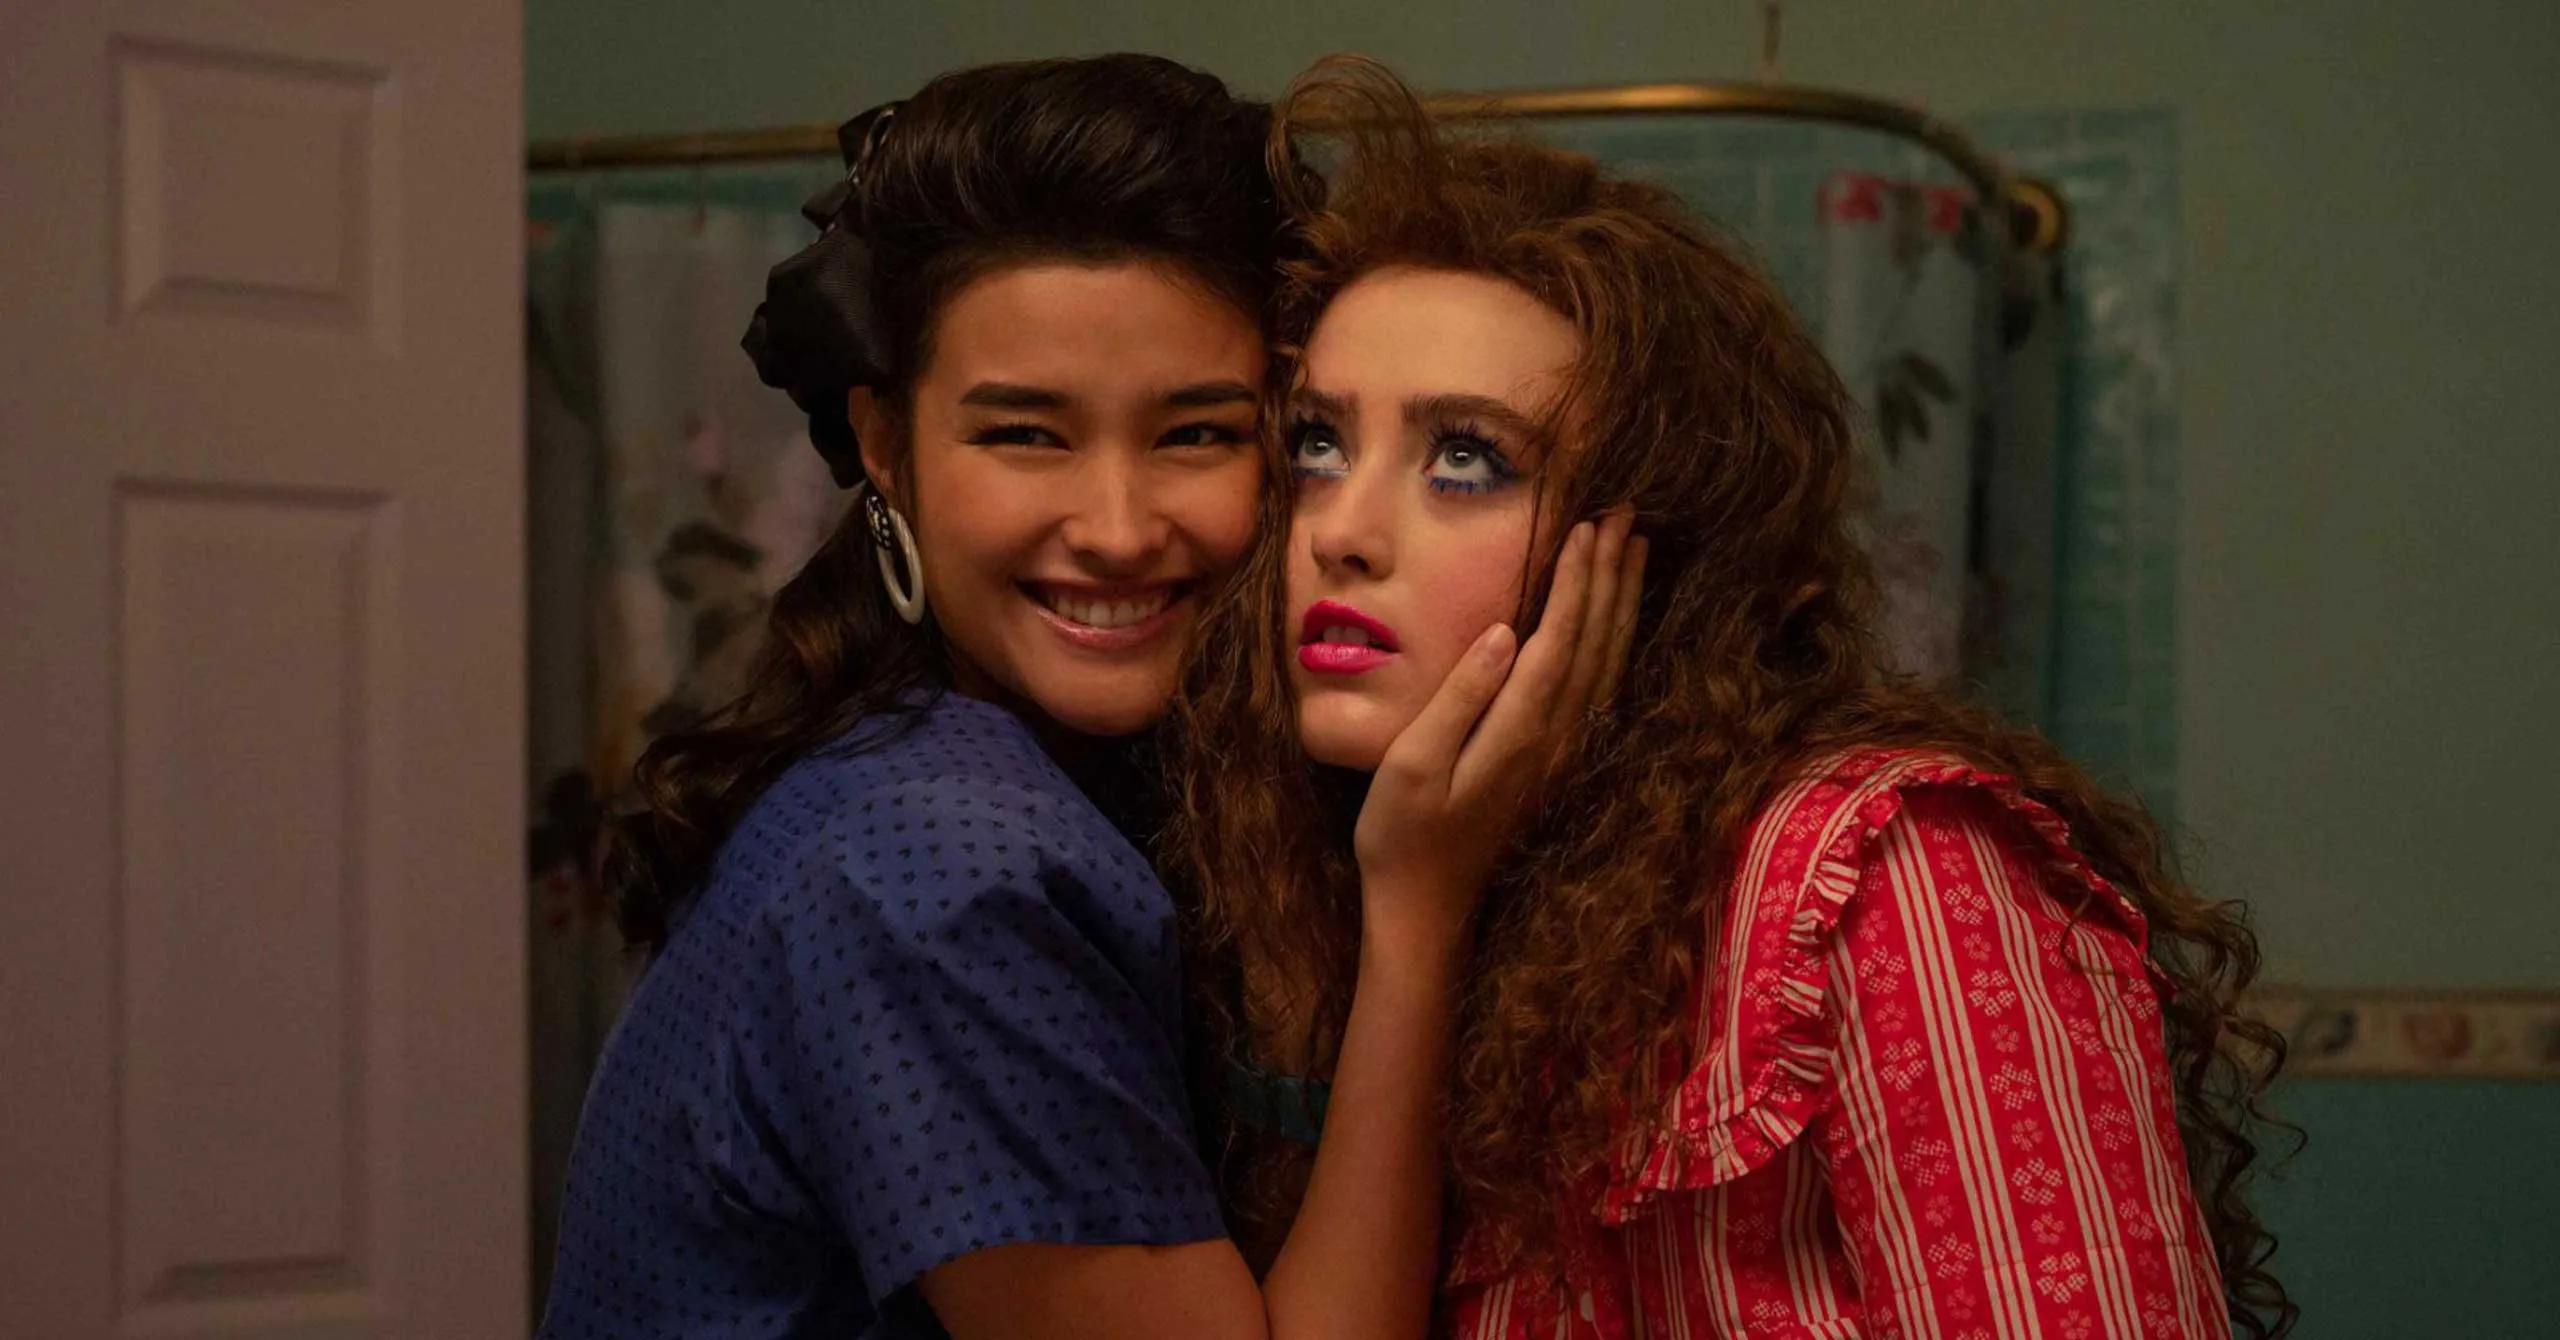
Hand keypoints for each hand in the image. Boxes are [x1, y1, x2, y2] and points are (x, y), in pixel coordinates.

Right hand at [1351, 510, 1647, 952]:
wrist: (1425, 908)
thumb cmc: (1403, 835)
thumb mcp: (1414, 764)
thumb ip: (1462, 697)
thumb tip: (1505, 632)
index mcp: (1520, 733)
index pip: (1559, 641)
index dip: (1576, 582)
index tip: (1586, 525)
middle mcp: (1555, 740)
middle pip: (1594, 644)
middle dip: (1609, 576)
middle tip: (1623, 514)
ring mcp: (1561, 755)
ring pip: (1606, 664)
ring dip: (1621, 603)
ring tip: (1634, 549)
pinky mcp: (1555, 763)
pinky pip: (1598, 688)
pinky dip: (1613, 643)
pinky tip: (1615, 619)